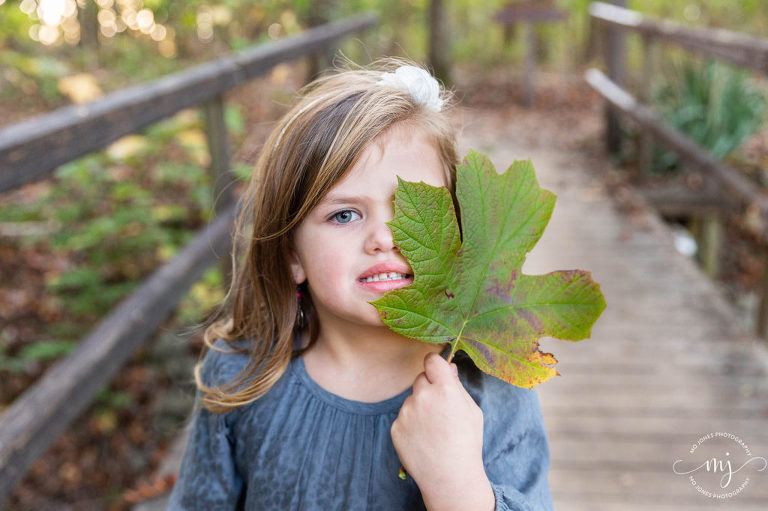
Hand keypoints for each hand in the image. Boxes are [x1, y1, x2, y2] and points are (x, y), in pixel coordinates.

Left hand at [391, 352, 494, 510]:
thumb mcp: (472, 411)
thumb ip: (457, 386)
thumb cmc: (466, 443)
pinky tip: (423, 440)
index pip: (432, 360)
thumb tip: (447, 367)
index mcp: (445, 389)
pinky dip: (411, 425)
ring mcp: (407, 412)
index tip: (436, 371)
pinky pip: (403, 418)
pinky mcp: (396, 427)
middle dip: (429, 389)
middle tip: (440, 411)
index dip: (435, 365)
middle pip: (420, 379)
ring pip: (412, 400)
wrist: (450, 477)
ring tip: (433, 431)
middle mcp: (423, 396)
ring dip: (419, 409)